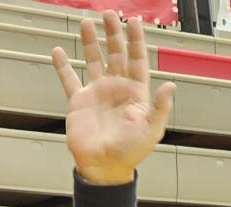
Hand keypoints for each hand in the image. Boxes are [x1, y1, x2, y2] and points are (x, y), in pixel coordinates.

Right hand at [52, 11, 174, 184]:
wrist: (104, 167)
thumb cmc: (130, 152)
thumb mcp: (151, 130)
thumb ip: (160, 107)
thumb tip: (171, 86)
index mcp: (136, 94)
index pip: (138, 61)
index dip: (136, 41)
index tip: (134, 21)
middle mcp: (117, 90)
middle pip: (116, 55)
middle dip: (113, 34)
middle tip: (110, 14)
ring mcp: (97, 94)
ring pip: (94, 61)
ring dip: (91, 42)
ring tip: (86, 23)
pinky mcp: (79, 102)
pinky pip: (69, 79)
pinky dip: (63, 66)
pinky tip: (59, 51)